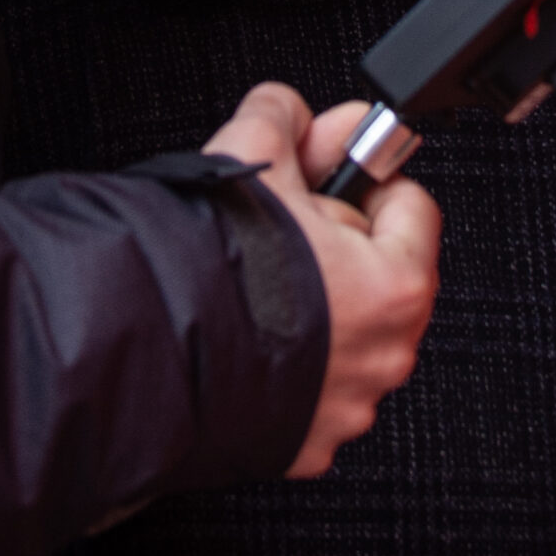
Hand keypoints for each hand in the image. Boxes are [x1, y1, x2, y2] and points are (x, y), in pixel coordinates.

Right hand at [202, 84, 439, 477]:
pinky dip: (286, 360)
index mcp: (397, 284)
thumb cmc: (211, 266)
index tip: (333, 175)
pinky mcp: (305, 444)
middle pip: (379, 272)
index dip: (366, 179)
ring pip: (345, 332)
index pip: (412, 206)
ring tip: (251, 281)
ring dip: (312, 304)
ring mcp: (345, 406)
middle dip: (334, 242)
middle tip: (282, 223)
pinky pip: (310, 386)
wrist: (144, 353)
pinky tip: (243, 333)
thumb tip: (292, 111)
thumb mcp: (252, 153)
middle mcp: (386, 355)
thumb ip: (285, 118)